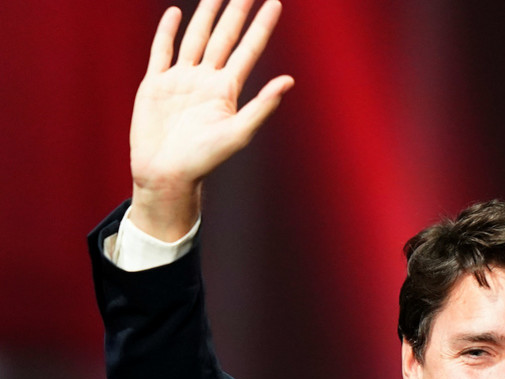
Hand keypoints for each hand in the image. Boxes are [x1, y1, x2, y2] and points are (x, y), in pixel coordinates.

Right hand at [130, 0, 293, 239]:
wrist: (166, 173)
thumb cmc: (204, 160)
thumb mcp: (238, 133)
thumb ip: (261, 106)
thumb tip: (288, 81)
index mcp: (227, 89)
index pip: (248, 49)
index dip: (262, 26)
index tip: (274, 2)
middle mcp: (205, 80)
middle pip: (224, 37)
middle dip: (236, 12)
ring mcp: (180, 79)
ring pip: (195, 38)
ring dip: (205, 16)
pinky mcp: (155, 84)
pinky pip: (162, 51)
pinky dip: (168, 32)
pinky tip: (175, 13)